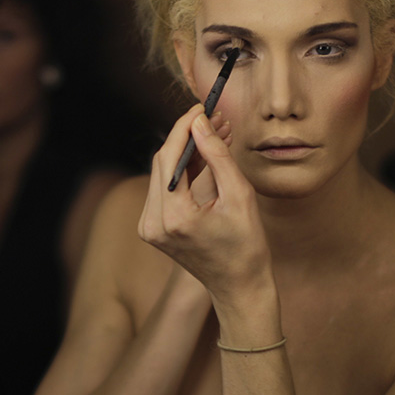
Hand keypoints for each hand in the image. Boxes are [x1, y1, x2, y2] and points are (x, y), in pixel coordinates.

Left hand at [139, 105, 268, 304]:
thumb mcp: (239, 196)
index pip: (169, 157)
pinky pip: (163, 189)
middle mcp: (152, 224)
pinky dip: (181, 171)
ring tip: (216, 135)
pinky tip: (204, 158)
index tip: (201, 107)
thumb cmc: (246, 245)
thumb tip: (199, 122)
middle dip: (186, 137)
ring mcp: (148, 228)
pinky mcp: (151, 229)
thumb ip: (217, 155)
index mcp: (173, 217)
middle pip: (161, 163)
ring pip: (161, 173)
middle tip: (215, 119)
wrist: (238, 287)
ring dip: (185, 153)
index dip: (184, 127)